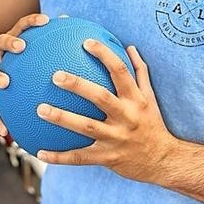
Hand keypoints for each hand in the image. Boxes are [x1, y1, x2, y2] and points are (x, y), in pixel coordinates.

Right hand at [0, 13, 48, 135]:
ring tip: (5, 83)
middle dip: (10, 43)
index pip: (22, 26)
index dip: (32, 21)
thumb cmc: (28, 68)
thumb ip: (57, 48)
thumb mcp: (40, 59)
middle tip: (21, 46)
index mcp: (15, 42)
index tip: (45, 20)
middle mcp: (0, 54)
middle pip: (1, 42)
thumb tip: (84, 37)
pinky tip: (7, 133)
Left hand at [36, 41, 173, 183]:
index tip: (86, 42)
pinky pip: (80, 158)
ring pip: (86, 127)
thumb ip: (140, 72)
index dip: (104, 55)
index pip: (120, 71)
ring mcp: (116, 138)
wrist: (164, 162)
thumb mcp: (150, 98)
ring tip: (40, 109)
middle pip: (100, 97)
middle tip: (55, 75)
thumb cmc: (153, 124)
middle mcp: (126, 116)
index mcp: (136, 99)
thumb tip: (129, 47)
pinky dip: (60, 157)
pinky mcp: (108, 157)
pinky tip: (40, 153)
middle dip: (78, 85)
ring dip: (62, 118)